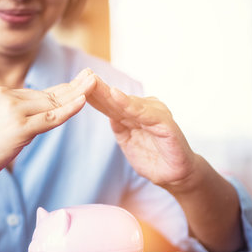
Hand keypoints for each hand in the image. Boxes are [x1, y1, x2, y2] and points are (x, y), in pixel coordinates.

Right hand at [0, 69, 96, 182]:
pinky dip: (69, 110)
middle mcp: (7, 97)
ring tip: (94, 82)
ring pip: (52, 104)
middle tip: (92, 76)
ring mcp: (14, 112)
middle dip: (72, 87)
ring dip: (76, 94)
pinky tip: (83, 100)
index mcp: (0, 93)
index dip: (60, 89)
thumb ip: (6, 113)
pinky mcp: (19, 128)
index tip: (76, 84)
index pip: (37, 93)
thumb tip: (25, 117)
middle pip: (47, 94)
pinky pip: (51, 118)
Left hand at [86, 75, 196, 189]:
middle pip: (116, 99)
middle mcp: (145, 110)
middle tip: (82, 75)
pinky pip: (144, 112)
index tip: (76, 84)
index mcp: (134, 115)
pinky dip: (129, 104)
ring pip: (128, 102)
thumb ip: (118, 126)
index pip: (110, 104)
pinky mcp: (165, 123)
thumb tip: (107, 112)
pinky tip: (115, 95)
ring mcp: (155, 114)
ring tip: (94, 82)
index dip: (94, 95)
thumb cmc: (153, 158)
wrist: (175, 176)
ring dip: (109, 92)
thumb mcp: (128, 142)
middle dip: (98, 88)